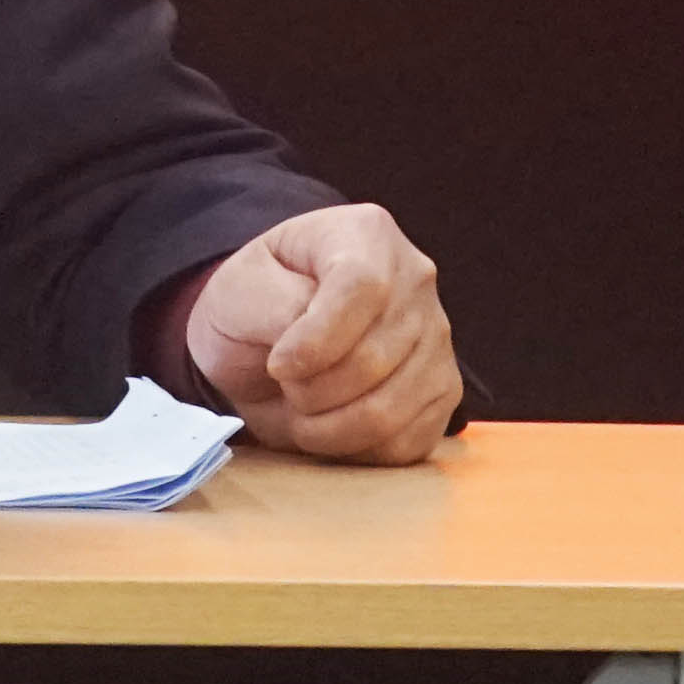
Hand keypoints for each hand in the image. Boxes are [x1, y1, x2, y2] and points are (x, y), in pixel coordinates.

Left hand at [188, 202, 459, 463]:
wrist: (270, 331)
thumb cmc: (256, 298)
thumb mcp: (241, 284)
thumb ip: (275, 306)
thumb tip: (310, 348)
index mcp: (367, 234)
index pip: (362, 287)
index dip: (318, 339)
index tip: (278, 366)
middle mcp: (415, 281)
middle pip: (376, 356)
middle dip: (314, 389)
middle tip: (283, 385)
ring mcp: (437, 339)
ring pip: (393, 409)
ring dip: (331, 426)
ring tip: (300, 409)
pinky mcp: (442, 392)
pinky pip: (408, 443)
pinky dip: (358, 448)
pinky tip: (330, 427)